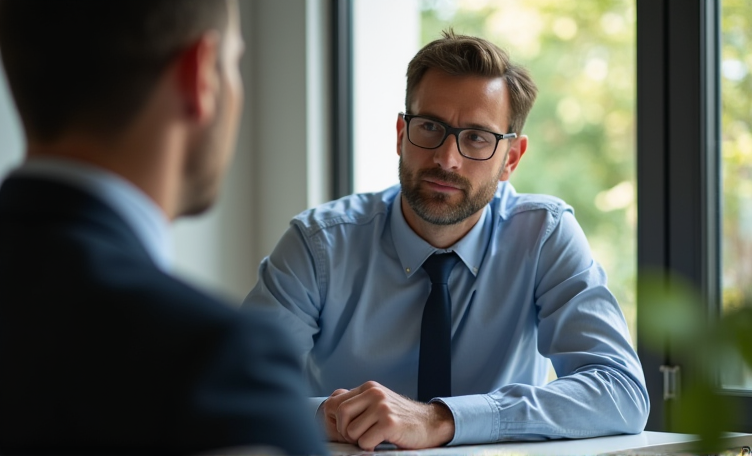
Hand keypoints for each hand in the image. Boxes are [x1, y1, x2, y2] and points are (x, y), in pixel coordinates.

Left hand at [321, 381, 454, 449]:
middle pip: (340, 413)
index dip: (333, 421)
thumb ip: (357, 403)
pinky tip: (380, 442)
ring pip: (351, 430)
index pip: (334, 402)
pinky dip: (369, 447)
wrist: (430, 424)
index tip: (343, 431)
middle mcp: (374, 393)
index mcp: (368, 387)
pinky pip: (365, 441)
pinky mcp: (390, 422)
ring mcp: (382, 407)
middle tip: (356, 438)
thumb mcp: (378, 403)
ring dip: (358, 441)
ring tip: (371, 438)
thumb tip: (327, 412)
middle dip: (343, 432)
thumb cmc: (400, 418)